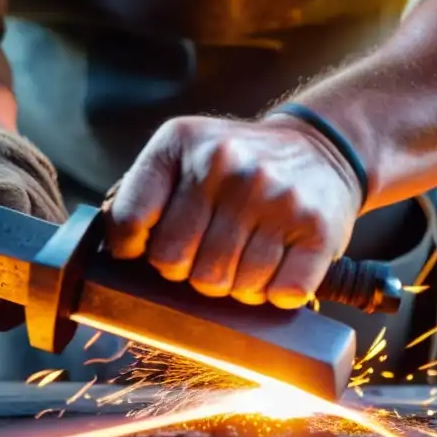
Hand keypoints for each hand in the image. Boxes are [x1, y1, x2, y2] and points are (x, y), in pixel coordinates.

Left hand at [103, 115, 362, 308]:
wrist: (320, 147)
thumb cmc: (237, 164)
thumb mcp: (183, 152)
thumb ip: (143, 192)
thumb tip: (116, 250)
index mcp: (182, 142)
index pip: (130, 220)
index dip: (130, 248)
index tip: (144, 249)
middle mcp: (228, 165)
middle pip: (175, 263)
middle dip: (184, 270)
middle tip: (205, 253)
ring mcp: (275, 197)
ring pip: (226, 285)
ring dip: (232, 285)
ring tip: (242, 257)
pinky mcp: (317, 229)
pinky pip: (279, 294)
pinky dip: (273, 294)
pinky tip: (274, 268)